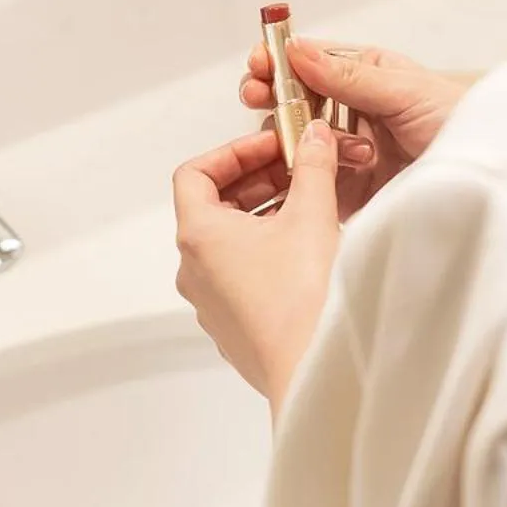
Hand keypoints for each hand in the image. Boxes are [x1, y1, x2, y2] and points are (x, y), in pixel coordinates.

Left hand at [173, 119, 341, 414]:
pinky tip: (305, 252)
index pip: (194, 174)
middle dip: (256, 182)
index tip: (271, 146)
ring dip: (263, 217)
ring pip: (228, 244)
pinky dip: (264, 253)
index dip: (232, 152)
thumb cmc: (304, 297)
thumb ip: (312, 166)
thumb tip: (313, 137)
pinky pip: (239, 277)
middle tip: (298, 169)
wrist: (313, 369)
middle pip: (212, 207)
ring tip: (308, 206)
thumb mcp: (312, 214)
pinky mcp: (231, 327)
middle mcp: (193, 270)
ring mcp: (209, 302)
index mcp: (199, 236)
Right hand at [241, 38, 469, 218]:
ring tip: (320, 146)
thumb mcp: (406, 92)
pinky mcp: (345, 191)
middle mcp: (352, 111)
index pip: (313, 62)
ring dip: (299, 139)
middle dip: (273, 97)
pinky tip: (304, 177)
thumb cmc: (462, 126)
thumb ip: (349, 76)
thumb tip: (296, 50)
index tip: (259, 62)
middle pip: (296, 101)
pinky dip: (301, 179)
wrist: (488, 183)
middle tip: (256, 95)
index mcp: (367, 76)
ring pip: (298, 141)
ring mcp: (346, 152)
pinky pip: (310, 183)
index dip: (282, 60)